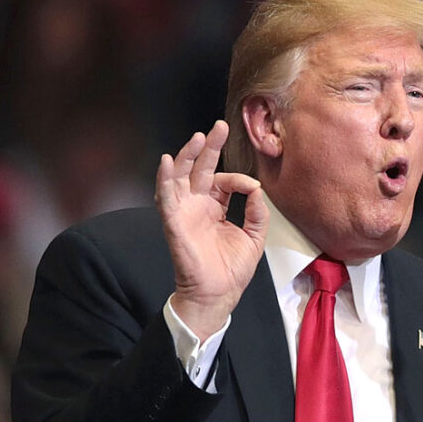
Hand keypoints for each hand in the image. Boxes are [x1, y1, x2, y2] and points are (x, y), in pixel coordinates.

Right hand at [155, 120, 267, 340]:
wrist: (218, 294)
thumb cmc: (232, 270)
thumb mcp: (254, 237)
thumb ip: (257, 212)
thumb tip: (256, 188)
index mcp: (215, 207)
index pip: (223, 181)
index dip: (238, 179)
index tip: (252, 187)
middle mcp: (197, 206)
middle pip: (200, 169)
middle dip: (208, 147)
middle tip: (219, 127)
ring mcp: (184, 212)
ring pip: (181, 177)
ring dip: (187, 156)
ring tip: (197, 138)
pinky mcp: (174, 223)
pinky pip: (166, 198)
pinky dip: (165, 179)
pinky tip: (168, 162)